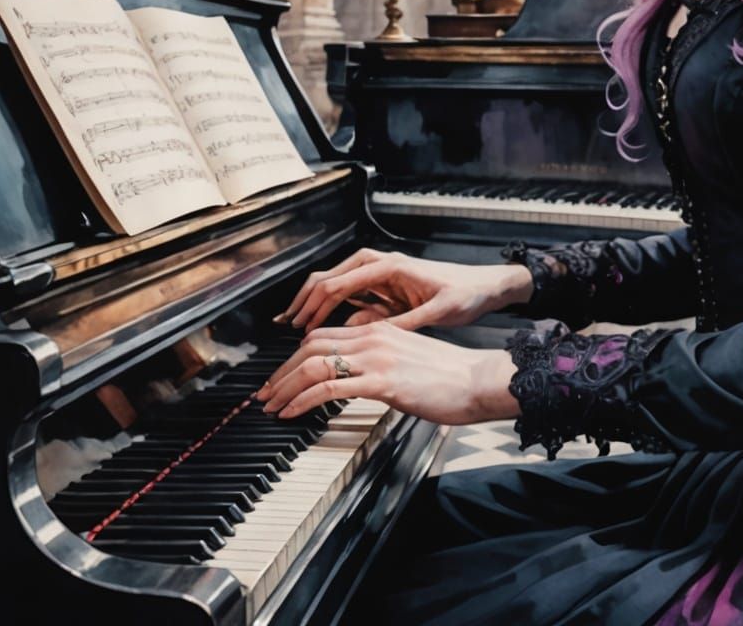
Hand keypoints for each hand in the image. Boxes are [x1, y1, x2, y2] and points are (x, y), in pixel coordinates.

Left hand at [256, 321, 520, 424]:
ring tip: (271, 405)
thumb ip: (382, 363)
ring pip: (314, 363)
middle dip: (280, 371)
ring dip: (284, 386)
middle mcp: (375, 337)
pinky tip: (291, 413)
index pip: (325, 336)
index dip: (294, 356)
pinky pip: (329, 386)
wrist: (477, 381)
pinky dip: (302, 399)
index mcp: (381, 330)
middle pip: (311, 345)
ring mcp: (377, 357)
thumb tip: (359, 379)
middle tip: (265, 393)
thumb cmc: (451, 377)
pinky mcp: (382, 380)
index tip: (280, 378)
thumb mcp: (410, 361)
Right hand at [278, 246, 533, 332]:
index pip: (340, 282)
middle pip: (331, 276)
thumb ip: (406, 321)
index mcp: (392, 267)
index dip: (315, 304)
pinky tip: (325, 327)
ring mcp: (385, 276)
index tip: (298, 325)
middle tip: (286, 324)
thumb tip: (375, 334)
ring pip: (339, 284)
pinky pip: (353, 294)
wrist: (486, 286)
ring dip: (317, 304)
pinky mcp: (389, 288)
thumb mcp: (439, 311)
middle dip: (306, 299)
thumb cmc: (467, 293)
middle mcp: (384, 266)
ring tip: (297, 328)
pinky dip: (335, 307)